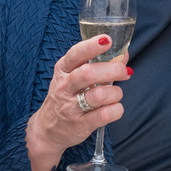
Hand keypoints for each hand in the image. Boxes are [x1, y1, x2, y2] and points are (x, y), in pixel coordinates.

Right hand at [26, 34, 130, 170]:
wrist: (47, 130)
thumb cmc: (65, 98)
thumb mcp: (73, 77)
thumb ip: (97, 65)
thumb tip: (123, 55)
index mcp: (63, 70)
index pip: (76, 54)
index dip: (91, 46)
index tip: (107, 40)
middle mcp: (64, 87)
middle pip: (88, 73)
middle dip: (112, 70)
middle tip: (124, 72)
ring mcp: (71, 107)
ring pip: (98, 95)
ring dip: (115, 92)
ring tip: (116, 94)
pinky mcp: (80, 125)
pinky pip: (103, 115)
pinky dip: (116, 110)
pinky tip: (115, 108)